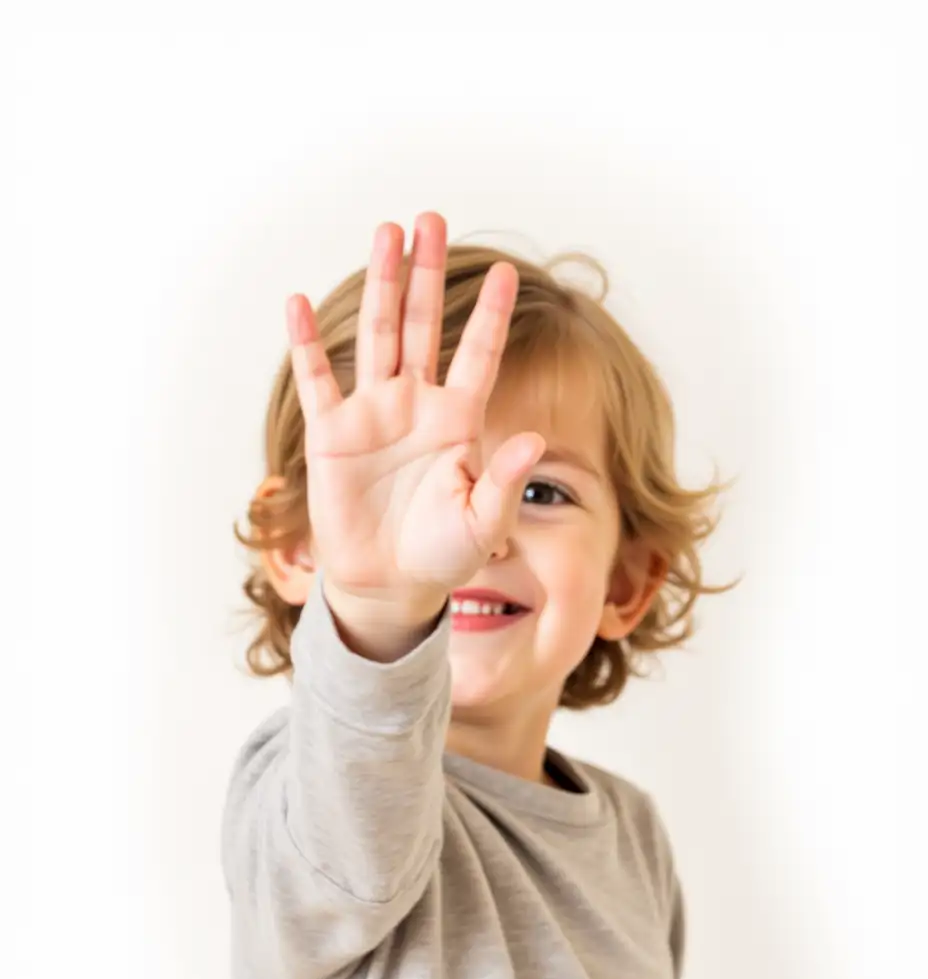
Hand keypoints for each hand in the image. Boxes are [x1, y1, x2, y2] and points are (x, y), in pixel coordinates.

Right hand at [286, 212, 545, 612]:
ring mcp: (372, 414)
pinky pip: (317, 380)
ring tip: (386, 233)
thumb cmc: (443, 555)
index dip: (489, 314)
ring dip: (380, 284)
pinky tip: (299, 302)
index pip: (477, 353)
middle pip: (422, 324)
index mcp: (458, 420)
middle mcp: (416, 404)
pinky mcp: (332, 434)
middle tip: (429, 220)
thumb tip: (535, 439)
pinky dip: (308, 343)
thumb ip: (506, 480)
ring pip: (376, 335)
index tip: (504, 271)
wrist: (389, 584)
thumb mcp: (483, 521)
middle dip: (425, 273)